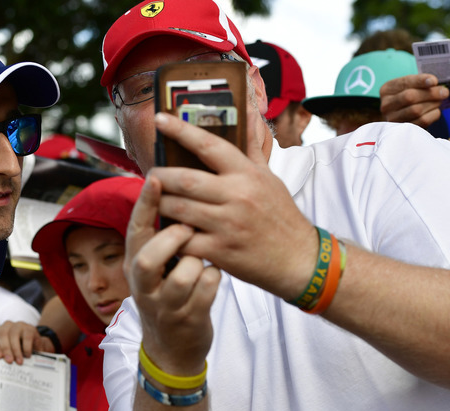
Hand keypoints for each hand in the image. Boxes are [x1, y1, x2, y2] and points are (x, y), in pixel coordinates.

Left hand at [0, 321, 53, 363]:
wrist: (35, 345)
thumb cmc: (19, 348)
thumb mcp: (9, 351)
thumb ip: (3, 353)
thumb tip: (0, 359)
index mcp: (0, 330)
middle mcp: (8, 326)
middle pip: (3, 334)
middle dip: (5, 349)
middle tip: (9, 360)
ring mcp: (19, 326)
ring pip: (14, 335)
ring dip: (15, 350)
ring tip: (19, 361)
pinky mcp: (30, 329)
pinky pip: (27, 338)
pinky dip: (26, 348)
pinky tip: (27, 355)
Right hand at [124, 173, 220, 375]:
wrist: (171, 350)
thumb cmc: (168, 295)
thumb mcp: (155, 269)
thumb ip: (160, 237)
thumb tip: (170, 190)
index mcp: (135, 266)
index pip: (135, 230)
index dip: (144, 205)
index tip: (155, 178)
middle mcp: (143, 287)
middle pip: (148, 258)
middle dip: (172, 240)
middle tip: (189, 229)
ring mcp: (164, 306)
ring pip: (184, 274)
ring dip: (200, 263)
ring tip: (203, 262)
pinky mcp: (187, 319)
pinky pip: (208, 288)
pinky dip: (215, 278)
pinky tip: (213, 276)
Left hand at [150, 106, 317, 299]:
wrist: (299, 258)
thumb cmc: (281, 215)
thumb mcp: (270, 177)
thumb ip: (252, 147)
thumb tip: (247, 113)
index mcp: (247, 174)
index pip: (209, 145)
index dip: (181, 130)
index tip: (160, 118)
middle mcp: (237, 196)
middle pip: (185, 179)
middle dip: (160, 176)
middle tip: (150, 175)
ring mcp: (227, 225)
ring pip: (179, 210)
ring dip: (160, 204)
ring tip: (153, 201)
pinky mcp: (220, 251)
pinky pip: (184, 241)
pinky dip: (170, 236)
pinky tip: (164, 232)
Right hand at [379, 74, 448, 127]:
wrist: (401, 116)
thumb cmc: (408, 98)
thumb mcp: (409, 86)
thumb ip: (420, 83)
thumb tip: (435, 83)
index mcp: (387, 89)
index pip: (404, 83)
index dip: (420, 81)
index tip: (434, 81)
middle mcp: (386, 105)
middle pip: (410, 97)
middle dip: (430, 93)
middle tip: (444, 92)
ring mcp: (392, 119)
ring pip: (416, 110)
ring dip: (433, 104)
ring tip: (439, 101)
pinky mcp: (402, 130)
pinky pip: (422, 121)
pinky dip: (433, 114)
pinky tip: (435, 111)